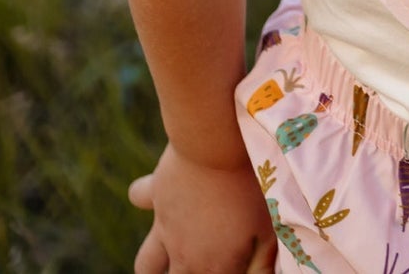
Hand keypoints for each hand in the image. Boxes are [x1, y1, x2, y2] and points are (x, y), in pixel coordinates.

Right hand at [129, 143, 275, 273]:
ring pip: (146, 266)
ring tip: (164, 263)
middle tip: (197, 264)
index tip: (231, 266)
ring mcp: (166, 227)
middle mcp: (185, 255)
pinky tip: (149, 192)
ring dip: (153, 267)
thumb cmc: (251, 188)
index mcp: (215, 266)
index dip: (226, 273)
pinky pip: (139, 196)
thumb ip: (264, 263)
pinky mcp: (157, 194)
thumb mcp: (269, 229)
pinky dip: (142, 194)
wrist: (218, 146)